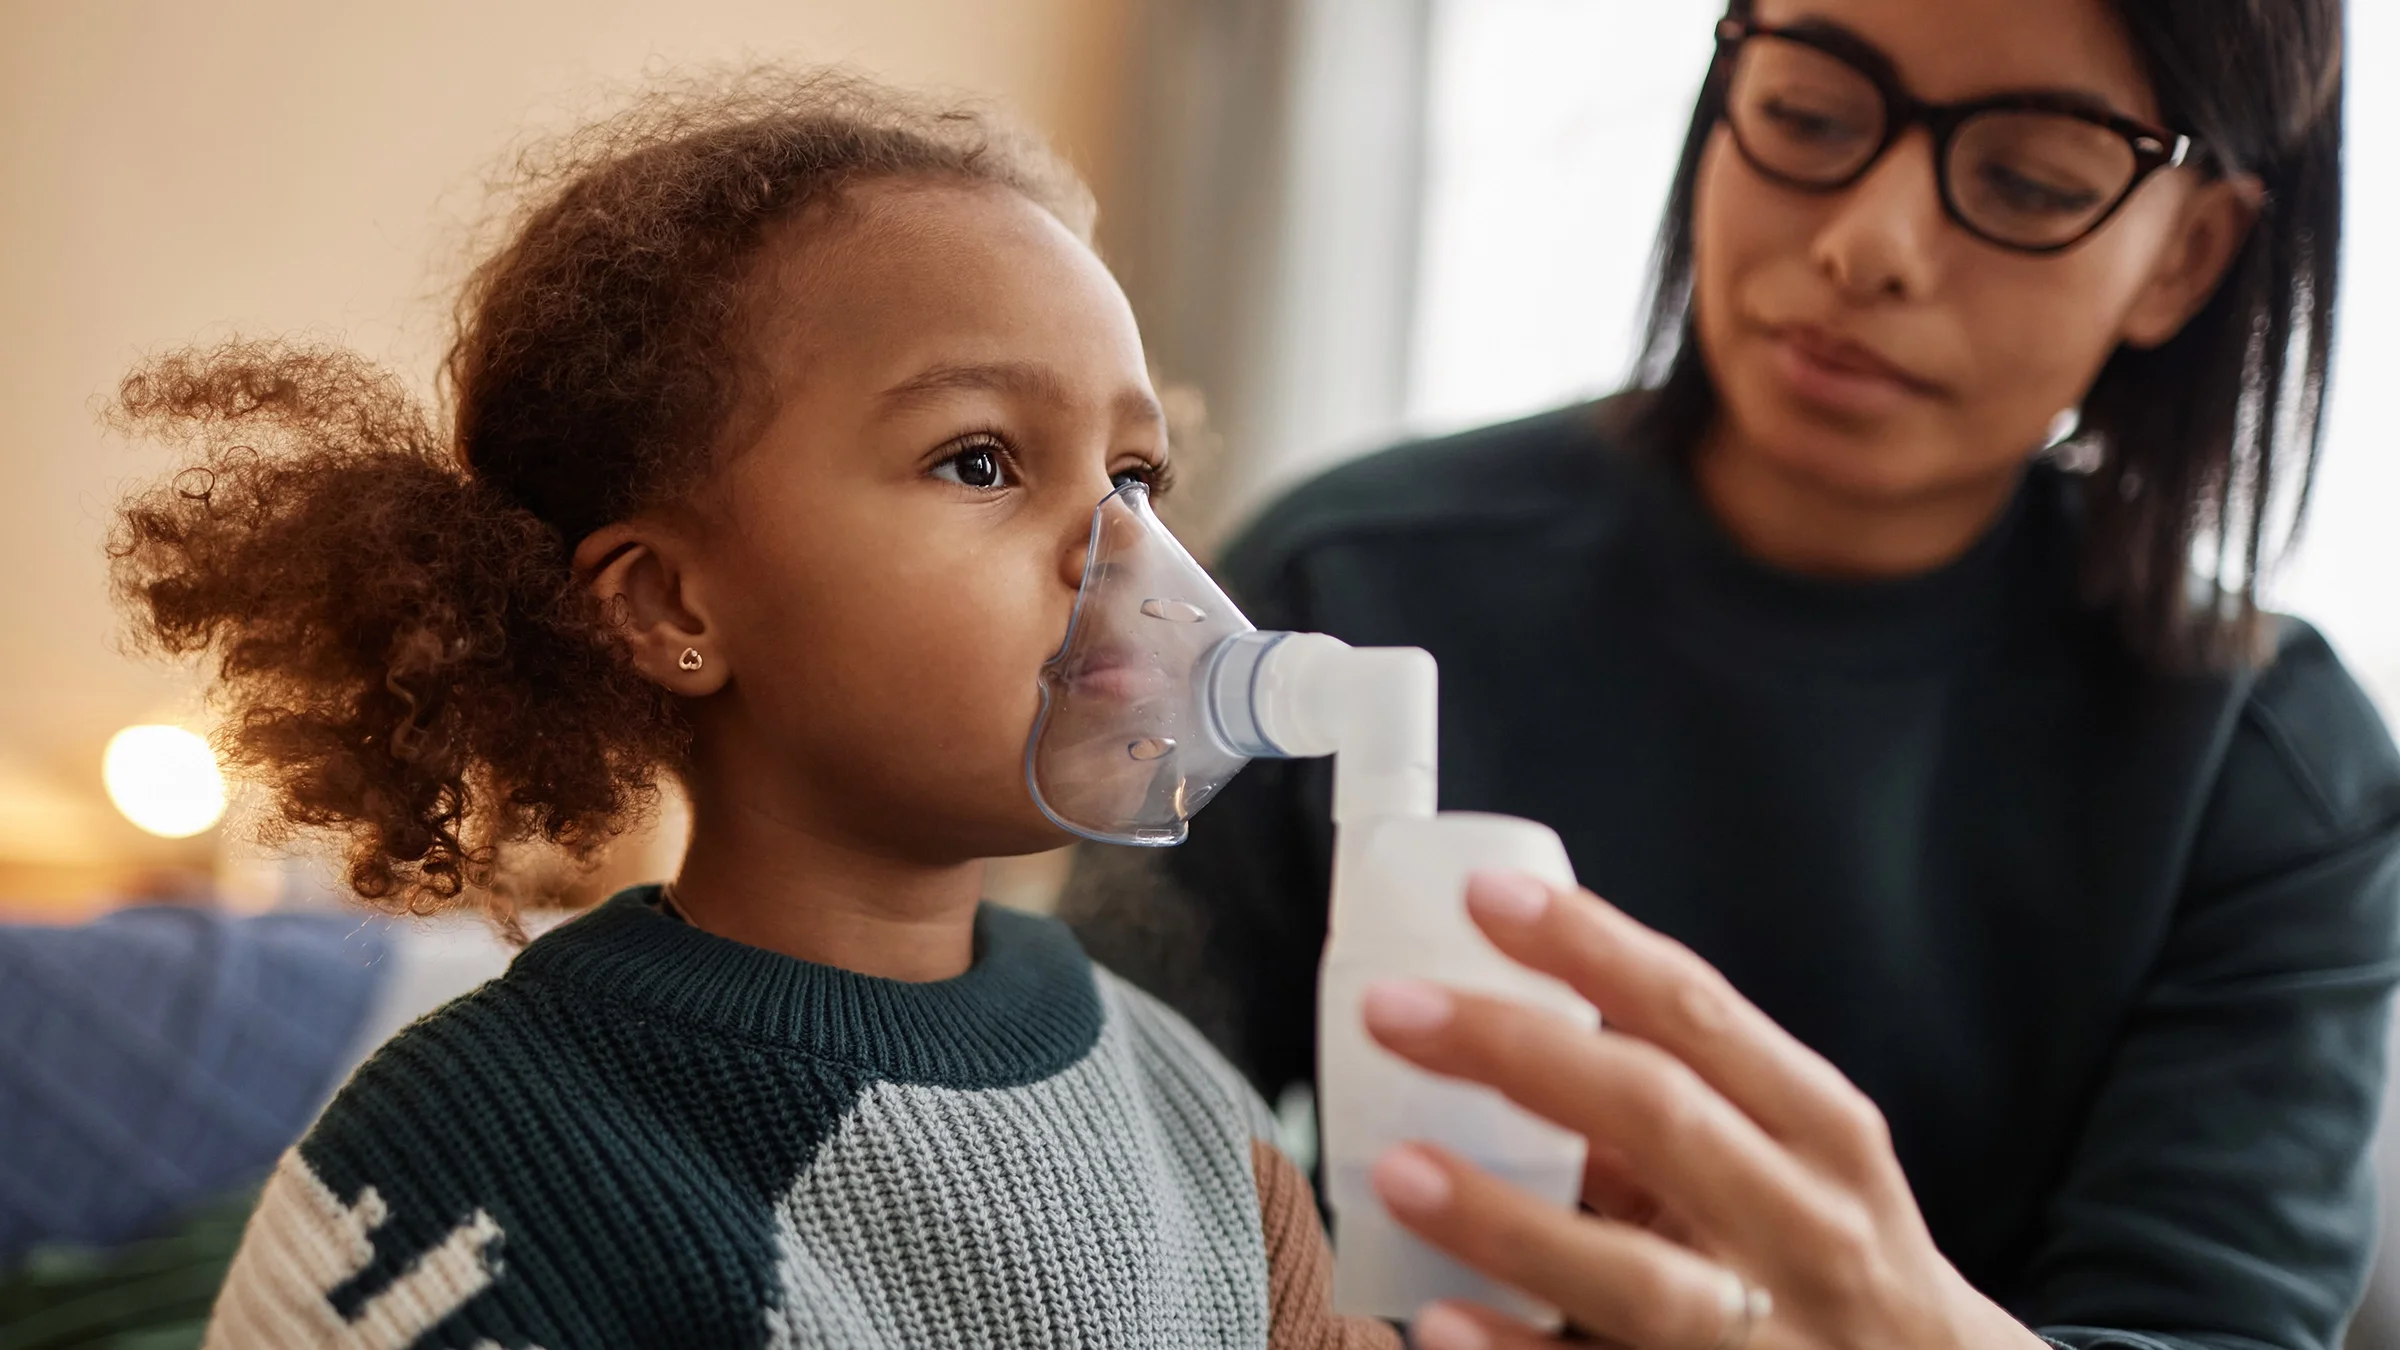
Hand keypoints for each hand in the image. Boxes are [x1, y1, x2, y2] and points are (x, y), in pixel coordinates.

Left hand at [1358, 872, 2048, 1349]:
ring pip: (1635, 1276)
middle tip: (1392, 1009)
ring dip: (1507, 1221)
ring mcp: (1765, 1337)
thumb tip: (1506, 1024)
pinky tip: (1439, 1319)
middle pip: (1657, 1117)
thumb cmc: (1825, 1254)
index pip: (1697, 1011)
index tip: (1486, 898)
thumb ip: (1672, 1103)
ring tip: (1396, 1170)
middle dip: (1516, 1053)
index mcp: (1820, 1130)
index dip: (1589, 946)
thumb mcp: (1789, 1162)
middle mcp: (1804, 1225)